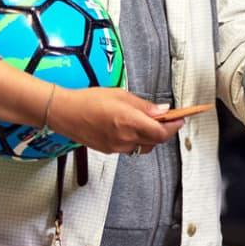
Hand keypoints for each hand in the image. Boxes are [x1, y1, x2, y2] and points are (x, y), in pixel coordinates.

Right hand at [47, 87, 175, 154]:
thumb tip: (162, 111)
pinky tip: (133, 129)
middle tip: (169, 119)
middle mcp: (125, 138)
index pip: (161, 132)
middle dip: (165, 131)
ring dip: (151, 138)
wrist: (64, 112)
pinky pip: (130, 149)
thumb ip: (143, 105)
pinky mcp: (109, 150)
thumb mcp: (120, 95)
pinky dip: (137, 140)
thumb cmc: (88, 100)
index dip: (174, 127)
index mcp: (129, 121)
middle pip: (155, 141)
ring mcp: (117, 147)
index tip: (180, 119)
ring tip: (150, 124)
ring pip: (144, 147)